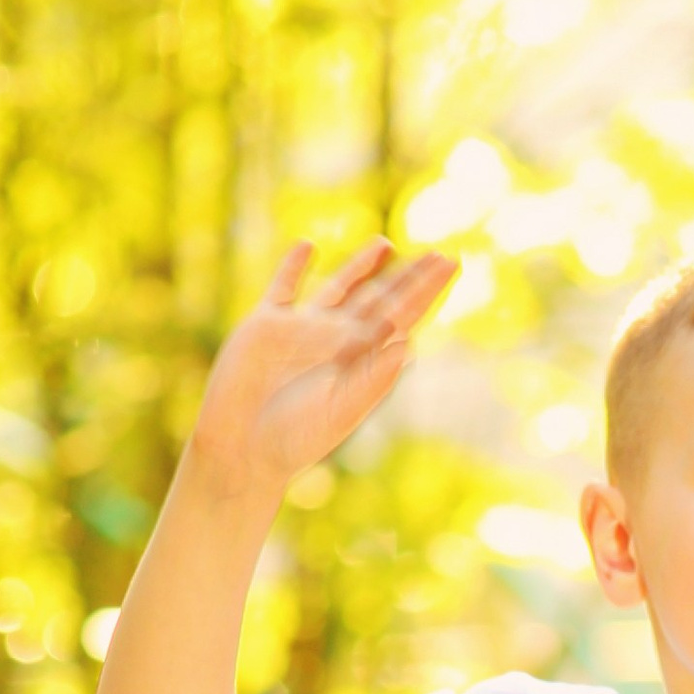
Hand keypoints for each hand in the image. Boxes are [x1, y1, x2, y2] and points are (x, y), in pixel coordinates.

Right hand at [189, 240, 457, 498]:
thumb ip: (374, 377)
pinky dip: (292, 266)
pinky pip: (283, 287)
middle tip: (438, 254)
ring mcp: (302, 330)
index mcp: (360, 360)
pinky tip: (306, 246)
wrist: (243, 448)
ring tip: (385, 245)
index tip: (450, 263)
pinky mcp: (265, 324)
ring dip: (361, 267)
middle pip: (379, 298)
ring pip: (338, 288)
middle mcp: (336, 341)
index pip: (402, 316)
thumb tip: (408, 346)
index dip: (426, 290)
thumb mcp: (340, 409)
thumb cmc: (295, 438)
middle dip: (407, 278)